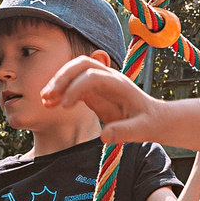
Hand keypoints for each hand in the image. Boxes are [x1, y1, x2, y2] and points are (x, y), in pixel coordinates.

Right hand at [39, 56, 167, 141]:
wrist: (154, 118)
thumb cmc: (149, 123)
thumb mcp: (142, 130)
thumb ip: (125, 132)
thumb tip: (104, 136)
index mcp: (120, 84)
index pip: (93, 76)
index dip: (76, 87)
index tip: (65, 106)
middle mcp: (109, 77)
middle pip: (82, 64)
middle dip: (62, 77)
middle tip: (47, 96)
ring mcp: (100, 82)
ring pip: (75, 71)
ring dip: (58, 82)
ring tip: (45, 101)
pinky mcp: (94, 90)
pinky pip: (74, 84)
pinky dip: (61, 91)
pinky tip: (50, 105)